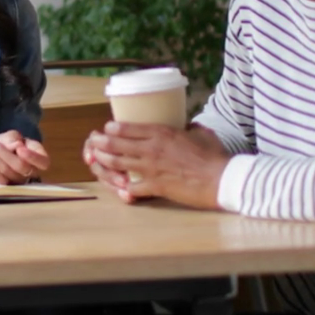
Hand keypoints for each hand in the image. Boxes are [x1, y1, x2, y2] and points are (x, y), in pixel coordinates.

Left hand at [0, 130, 49, 184]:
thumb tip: (16, 146)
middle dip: (5, 153)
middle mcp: (31, 174)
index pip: (42, 162)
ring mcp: (17, 183)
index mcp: (40, 159)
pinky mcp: (2, 186)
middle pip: (21, 167)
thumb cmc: (11, 142)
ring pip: (7, 172)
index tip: (20, 147)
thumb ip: (13, 139)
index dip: (32, 157)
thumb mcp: (13, 136)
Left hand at [87, 123, 229, 208]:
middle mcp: (151, 149)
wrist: (221, 179)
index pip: (128, 128)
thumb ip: (191, 128)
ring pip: (118, 163)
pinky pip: (132, 188)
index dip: (113, 128)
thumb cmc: (214, 156)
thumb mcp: (202, 134)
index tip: (107, 129)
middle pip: (116, 144)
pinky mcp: (155, 187)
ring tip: (94, 160)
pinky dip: (122, 189)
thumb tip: (189, 126)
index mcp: (162, 133)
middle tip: (92, 142)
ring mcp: (151, 169)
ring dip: (103, 161)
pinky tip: (116, 188)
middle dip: (100, 143)